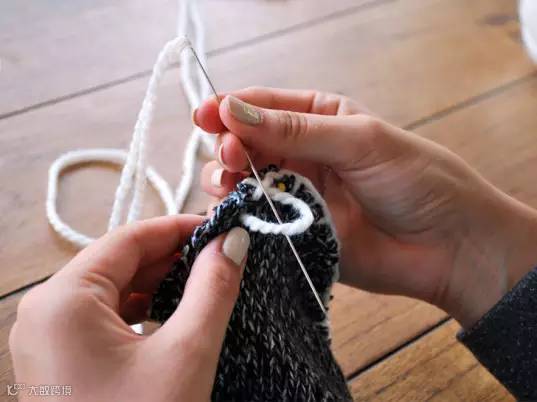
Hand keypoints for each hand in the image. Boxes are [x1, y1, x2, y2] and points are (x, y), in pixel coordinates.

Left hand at [9, 216, 249, 400]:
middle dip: (171, 256)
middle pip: (117, 261)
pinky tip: (170, 314)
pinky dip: (140, 308)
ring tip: (201, 283)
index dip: (178, 227)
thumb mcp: (186, 353)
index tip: (219, 226)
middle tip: (219, 257)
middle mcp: (44, 311)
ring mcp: (47, 336)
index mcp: (62, 300)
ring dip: (157, 282)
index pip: (128, 239)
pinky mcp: (58, 358)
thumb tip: (233, 241)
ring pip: (111, 288)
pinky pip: (103, 316)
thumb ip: (212, 288)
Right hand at [194, 87, 536, 327]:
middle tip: (230, 157)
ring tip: (229, 184)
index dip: (230, 108)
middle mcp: (302, 155)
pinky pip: (256, 221)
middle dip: (228, 146)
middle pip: (245, 144)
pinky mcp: (296, 232)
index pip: (262, 106)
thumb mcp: (358, 140)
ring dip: (226, 181)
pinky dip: (240, 217)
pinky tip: (235, 214)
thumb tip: (233, 111)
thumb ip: (295, 130)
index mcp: (319, 119)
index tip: (205, 115)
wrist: (448, 245)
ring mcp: (297, 194)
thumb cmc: (417, 179)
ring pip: (243, 182)